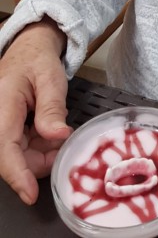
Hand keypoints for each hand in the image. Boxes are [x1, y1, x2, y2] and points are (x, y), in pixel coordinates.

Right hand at [0, 18, 71, 203]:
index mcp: (2, 106)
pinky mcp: (8, 129)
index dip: (18, 175)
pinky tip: (53, 134)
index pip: (5, 148)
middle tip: (64, 152)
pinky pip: (22, 147)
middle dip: (38, 163)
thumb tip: (58, 137)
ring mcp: (2, 125)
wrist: (30, 49)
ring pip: (18, 155)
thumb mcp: (50, 78)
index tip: (31, 194)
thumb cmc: (38, 60)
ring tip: (62, 138)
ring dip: (41, 155)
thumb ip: (52, 107)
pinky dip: (40, 147)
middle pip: (12, 156)